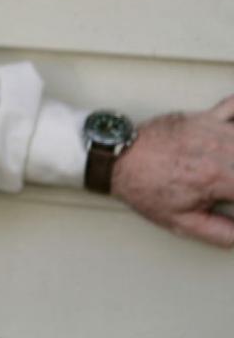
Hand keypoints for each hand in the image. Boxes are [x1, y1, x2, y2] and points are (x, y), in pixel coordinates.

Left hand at [111, 95, 233, 246]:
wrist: (116, 157)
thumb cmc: (145, 188)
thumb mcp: (181, 222)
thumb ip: (221, 233)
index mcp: (219, 178)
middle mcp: (221, 150)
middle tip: (230, 187)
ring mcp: (212, 129)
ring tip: (231, 170)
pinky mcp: (202, 117)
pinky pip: (232, 105)